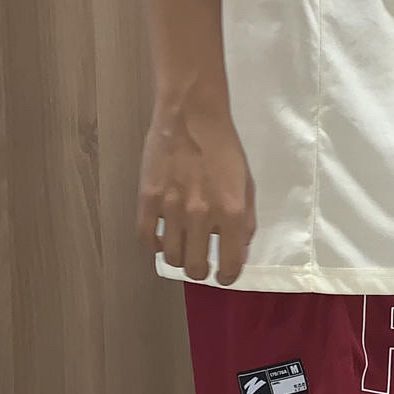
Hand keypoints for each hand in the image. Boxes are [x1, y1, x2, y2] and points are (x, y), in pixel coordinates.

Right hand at [136, 94, 255, 284]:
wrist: (192, 116)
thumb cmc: (224, 148)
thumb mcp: (247, 184)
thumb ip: (245, 220)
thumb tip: (238, 249)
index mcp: (230, 212)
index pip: (230, 264)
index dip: (228, 277)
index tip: (224, 277)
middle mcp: (201, 216)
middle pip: (195, 268)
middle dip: (201, 272)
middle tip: (202, 265)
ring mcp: (171, 209)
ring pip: (171, 257)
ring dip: (178, 259)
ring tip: (182, 251)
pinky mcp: (148, 199)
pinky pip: (146, 237)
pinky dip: (154, 245)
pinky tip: (161, 239)